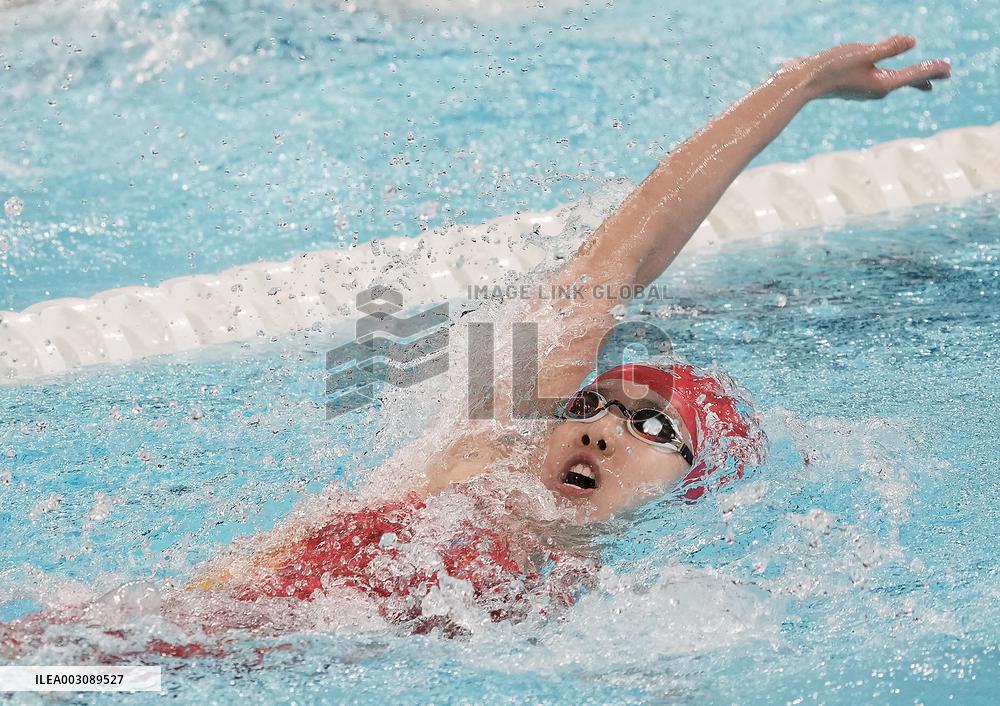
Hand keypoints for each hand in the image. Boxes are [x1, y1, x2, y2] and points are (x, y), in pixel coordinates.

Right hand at [788, 35, 949, 100]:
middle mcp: (875, 90)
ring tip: (923, 81)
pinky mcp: (854, 87)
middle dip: (925, 77)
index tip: (949, 68)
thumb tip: (911, 41)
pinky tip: (888, 76)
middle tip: (944, 75)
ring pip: (894, 82)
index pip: (914, 75)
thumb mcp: (862, 53)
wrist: (800, 84)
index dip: (932, 69)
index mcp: (882, 84)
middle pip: (907, 81)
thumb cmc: (831, 68)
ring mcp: (864, 90)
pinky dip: (892, 78)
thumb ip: (888, 47)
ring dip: (909, 79)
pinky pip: (880, 81)